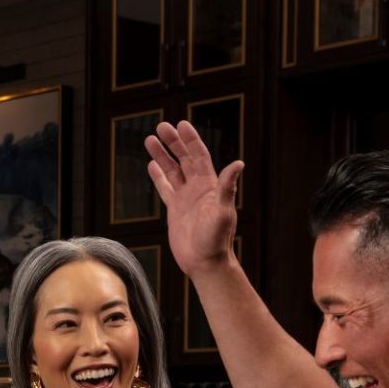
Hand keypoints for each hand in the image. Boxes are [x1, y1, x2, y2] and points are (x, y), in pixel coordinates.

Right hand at [144, 120, 242, 278]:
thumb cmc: (217, 240)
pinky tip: (151, 165)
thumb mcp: (223, 211)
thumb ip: (228, 186)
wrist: (205, 262)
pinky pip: (165, 188)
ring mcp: (186, 198)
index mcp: (210, 185)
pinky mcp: (175, 210)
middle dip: (173, 142)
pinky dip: (158, 176)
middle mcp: (198, 188)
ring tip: (149, 140)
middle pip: (184, 158)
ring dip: (162, 155)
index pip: (199, 155)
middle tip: (160, 127)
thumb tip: (239, 163)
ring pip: (172, 170)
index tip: (181, 124)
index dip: (190, 140)